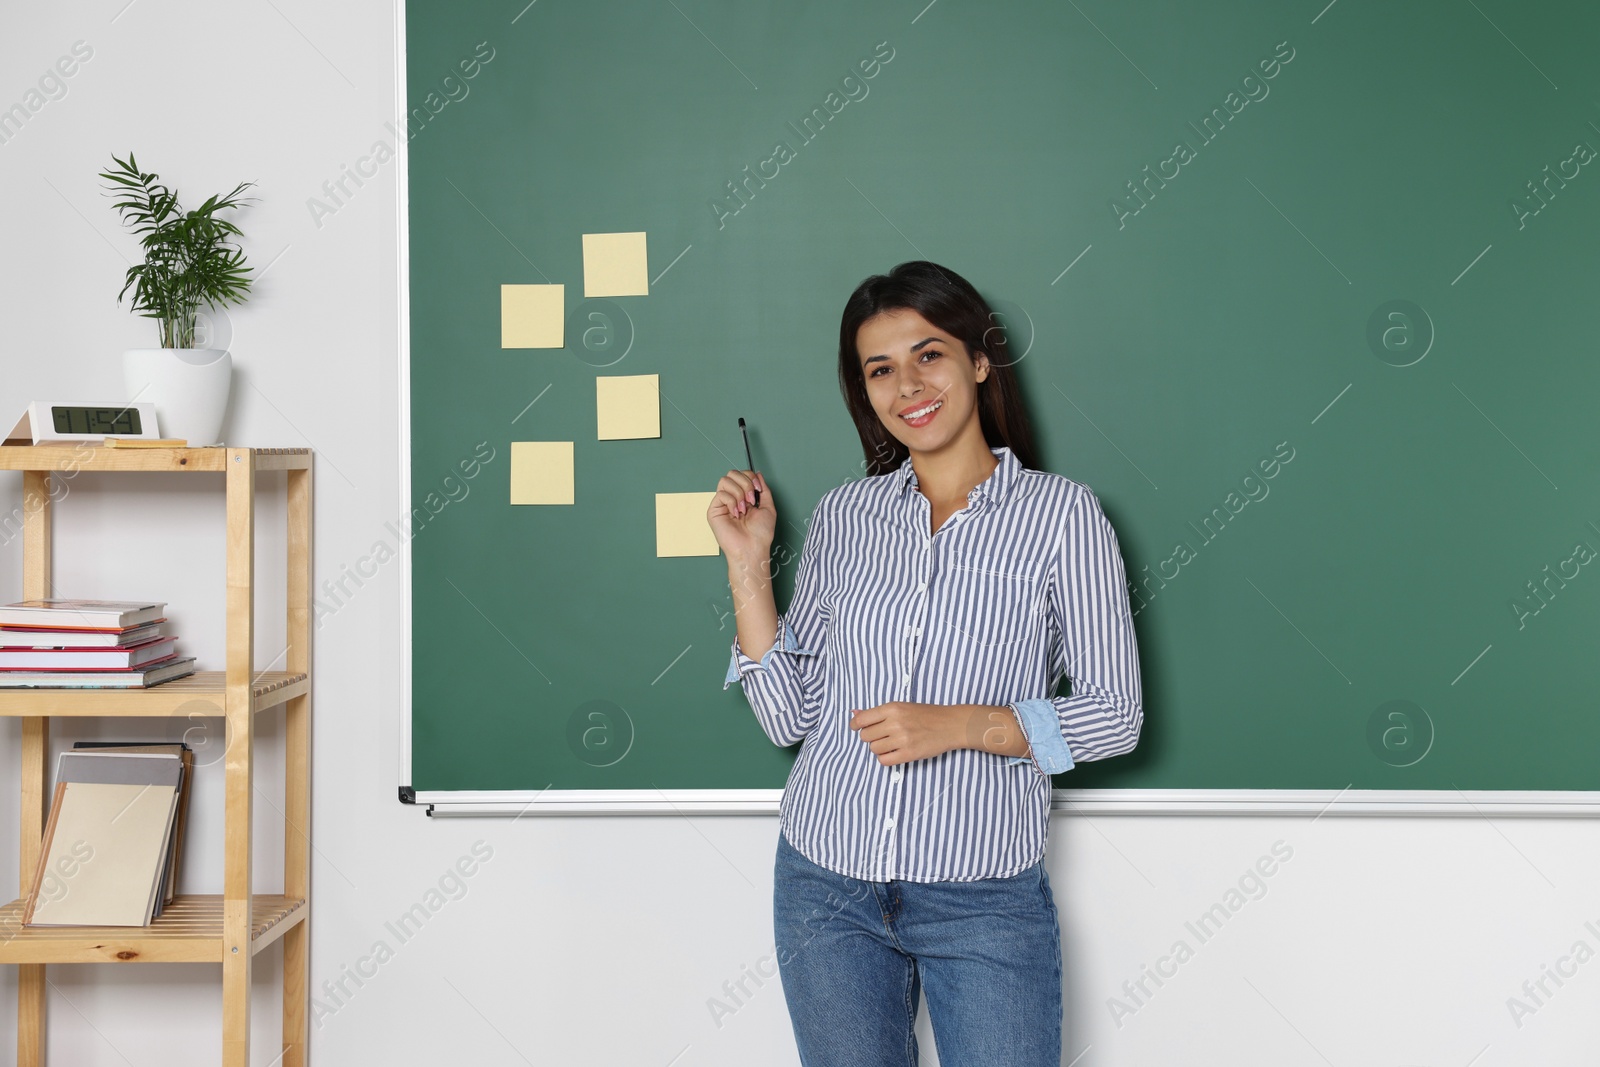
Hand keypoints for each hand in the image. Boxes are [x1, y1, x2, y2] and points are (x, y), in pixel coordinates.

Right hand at [707, 468, 774, 564]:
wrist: (753, 549)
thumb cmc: (760, 535)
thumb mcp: (768, 507)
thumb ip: (764, 489)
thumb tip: (757, 474)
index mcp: (744, 497)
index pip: (742, 475)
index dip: (750, 477)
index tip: (758, 489)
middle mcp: (732, 498)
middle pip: (732, 473)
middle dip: (745, 484)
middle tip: (751, 500)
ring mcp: (722, 504)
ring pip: (725, 480)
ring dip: (739, 493)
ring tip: (744, 508)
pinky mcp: (714, 511)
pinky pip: (721, 494)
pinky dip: (732, 501)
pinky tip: (736, 513)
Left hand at [848, 702, 965, 766]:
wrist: (949, 724)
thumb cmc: (925, 714)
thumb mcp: (901, 707)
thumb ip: (877, 712)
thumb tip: (854, 714)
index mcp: (892, 708)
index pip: (861, 720)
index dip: (855, 726)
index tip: (857, 728)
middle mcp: (895, 723)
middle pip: (866, 736)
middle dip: (871, 737)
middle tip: (883, 735)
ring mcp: (902, 739)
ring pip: (874, 749)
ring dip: (879, 748)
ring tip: (892, 743)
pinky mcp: (909, 754)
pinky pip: (884, 761)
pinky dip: (886, 758)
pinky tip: (894, 752)